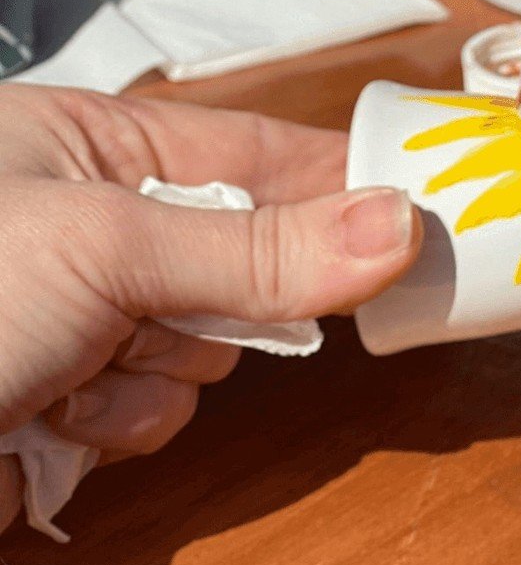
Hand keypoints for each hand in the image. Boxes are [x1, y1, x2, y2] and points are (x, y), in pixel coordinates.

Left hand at [0, 84, 419, 534]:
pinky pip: (152, 411)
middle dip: (225, 295)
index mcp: (87, 141)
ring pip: (202, 346)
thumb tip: (401, 223)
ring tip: (81, 365)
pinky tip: (52, 417)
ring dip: (157, 368)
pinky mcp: (62, 399)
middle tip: (195, 304)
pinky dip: (117, 423)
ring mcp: (76, 313)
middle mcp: (87, 220)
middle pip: (241, 254)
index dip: (336, 178)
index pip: (251, 148)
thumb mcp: (104, 246)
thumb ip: (258, 245)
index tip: (423, 203)